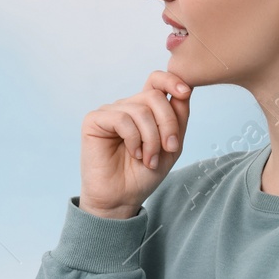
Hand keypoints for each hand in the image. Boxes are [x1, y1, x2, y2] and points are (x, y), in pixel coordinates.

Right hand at [79, 70, 191, 219]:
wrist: (122, 198)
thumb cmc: (143, 175)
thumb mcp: (171, 146)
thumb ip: (178, 118)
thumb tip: (184, 90)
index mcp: (144, 109)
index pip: (156, 80)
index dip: (171, 80)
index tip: (184, 92)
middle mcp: (126, 106)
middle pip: (154, 96)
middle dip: (167, 124)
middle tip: (169, 149)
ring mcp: (110, 112)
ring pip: (141, 110)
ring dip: (151, 139)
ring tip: (149, 159)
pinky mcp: (94, 120)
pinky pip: (122, 119)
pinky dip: (134, 139)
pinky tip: (134, 154)